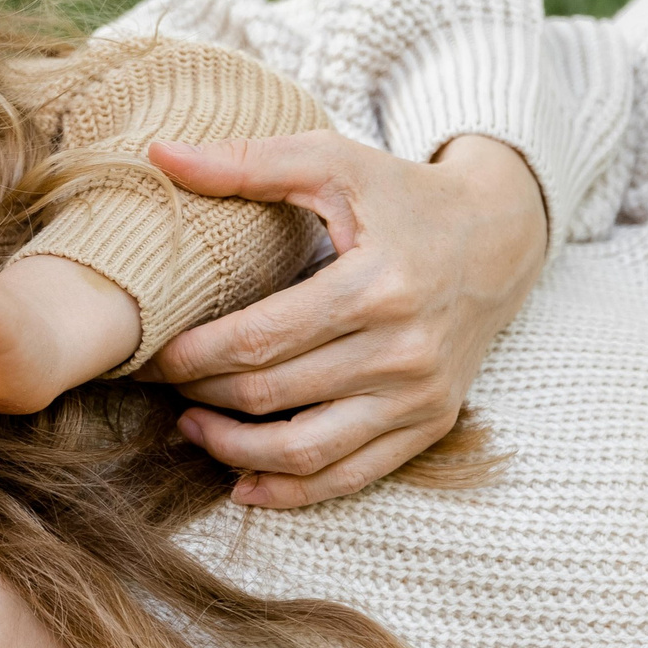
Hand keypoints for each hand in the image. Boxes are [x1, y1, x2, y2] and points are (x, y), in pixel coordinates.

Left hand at [143, 131, 546, 506]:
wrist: (498, 238)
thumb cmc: (404, 196)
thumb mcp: (334, 162)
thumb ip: (246, 162)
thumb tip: (159, 155)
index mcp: (376, 286)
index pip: (259, 339)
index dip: (192, 354)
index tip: (150, 352)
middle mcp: (403, 351)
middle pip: (273, 394)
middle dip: (201, 394)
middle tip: (159, 384)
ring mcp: (419, 396)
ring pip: (305, 450)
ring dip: (233, 450)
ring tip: (189, 427)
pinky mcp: (430, 424)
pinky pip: (351, 476)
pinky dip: (292, 491)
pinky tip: (242, 482)